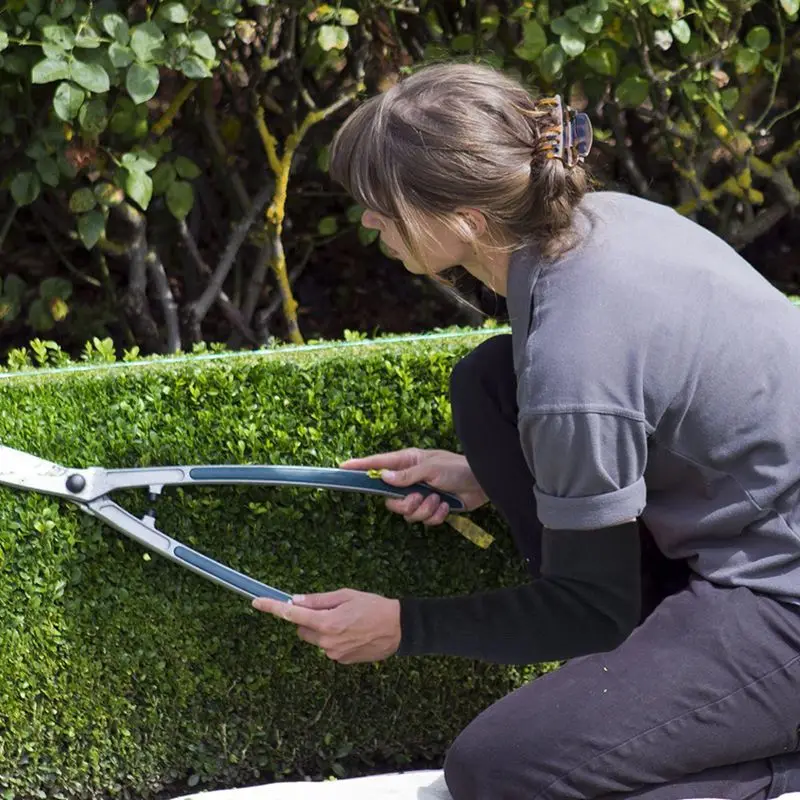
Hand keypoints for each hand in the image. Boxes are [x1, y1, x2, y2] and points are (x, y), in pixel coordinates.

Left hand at [252, 589, 400, 664]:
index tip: (257, 602)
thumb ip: (319, 600)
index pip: (291, 615)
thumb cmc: (374, 607)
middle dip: (307, 619)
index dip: (272, 608)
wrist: (399, 629)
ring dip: (322, 630)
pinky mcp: (342, 661)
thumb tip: (296, 600)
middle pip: (302, 630)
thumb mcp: (346, 595)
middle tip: (328, 609)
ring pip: (315, 639)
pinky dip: (333, 639)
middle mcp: (326, 641)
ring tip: (346, 621)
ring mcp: (333, 654)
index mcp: (326, 622)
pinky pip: (328, 647)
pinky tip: (352, 632)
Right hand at [340, 447, 487, 525]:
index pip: (378, 464)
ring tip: (438, 500)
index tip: (343, 467)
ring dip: (424, 510)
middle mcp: (410, 479)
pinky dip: (435, 515)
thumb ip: (406, 475)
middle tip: (420, 498)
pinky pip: (424, 520)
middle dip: (405, 504)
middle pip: (391, 499)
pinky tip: (446, 506)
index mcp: (407, 462)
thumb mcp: (430, 468)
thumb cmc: (457, 468)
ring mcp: (420, 494)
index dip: (361, 466)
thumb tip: (383, 476)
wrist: (482, 483)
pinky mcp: (431, 508)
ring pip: (407, 513)